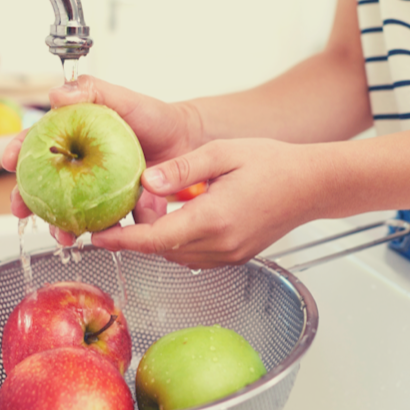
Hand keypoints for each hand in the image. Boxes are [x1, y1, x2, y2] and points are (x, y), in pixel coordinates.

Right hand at [2, 75, 200, 243]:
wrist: (187, 140)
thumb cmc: (153, 116)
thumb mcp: (123, 98)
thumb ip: (92, 90)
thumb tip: (57, 94)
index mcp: (73, 136)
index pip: (37, 142)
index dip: (18, 151)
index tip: (8, 161)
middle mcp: (79, 165)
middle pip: (44, 183)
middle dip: (26, 200)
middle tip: (19, 210)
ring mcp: (96, 188)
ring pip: (69, 210)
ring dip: (60, 226)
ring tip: (61, 235)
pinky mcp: (116, 207)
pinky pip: (105, 223)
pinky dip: (103, 233)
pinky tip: (100, 238)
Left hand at [90, 138, 341, 268]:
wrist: (313, 185)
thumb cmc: (273, 163)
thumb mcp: (222, 153)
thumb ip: (181, 168)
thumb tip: (146, 180)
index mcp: (214, 218)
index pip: (156, 239)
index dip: (122, 240)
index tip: (96, 236)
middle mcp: (221, 244)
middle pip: (161, 250)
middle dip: (135, 235)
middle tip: (115, 213)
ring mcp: (229, 255)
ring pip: (176, 255)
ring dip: (156, 239)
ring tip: (143, 213)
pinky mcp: (234, 256)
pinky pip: (193, 256)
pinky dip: (176, 242)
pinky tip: (173, 218)